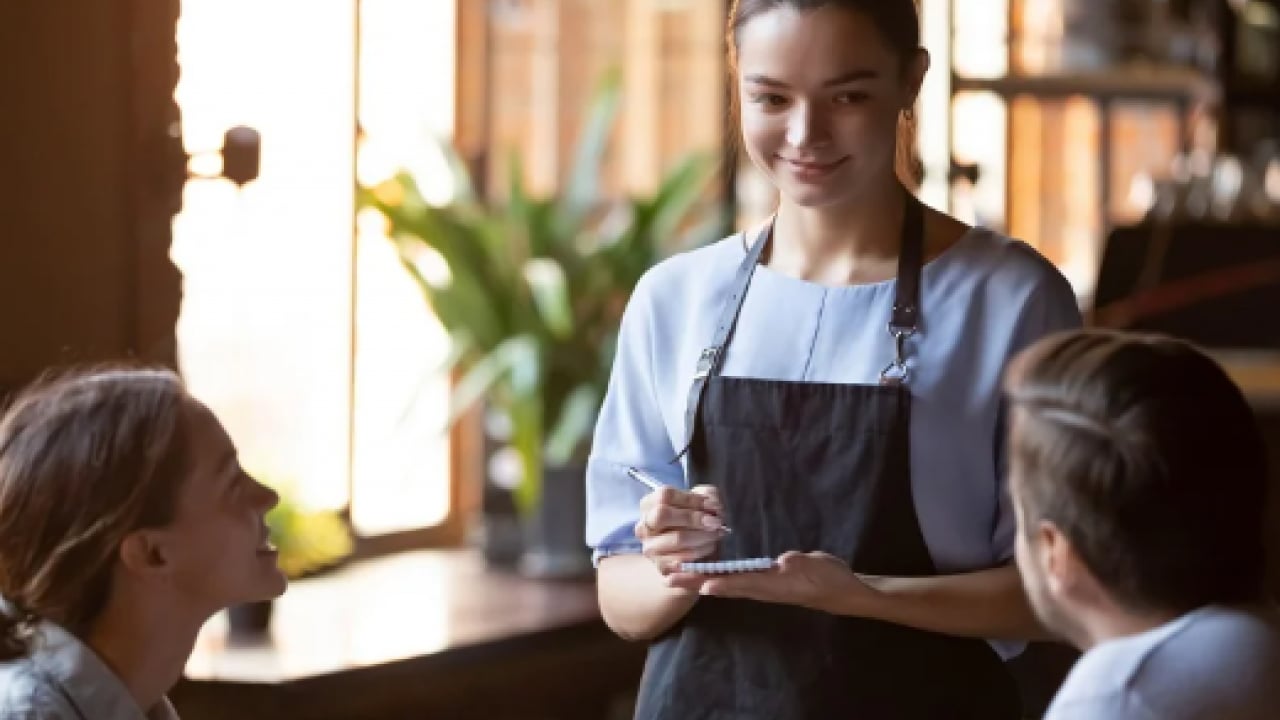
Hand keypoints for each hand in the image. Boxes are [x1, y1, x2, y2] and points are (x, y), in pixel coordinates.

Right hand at [634, 485, 724, 573]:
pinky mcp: (662, 568)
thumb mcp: (703, 502)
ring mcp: (650, 548)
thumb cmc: (696, 522)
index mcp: (650, 505)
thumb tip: (714, 509)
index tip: (713, 507)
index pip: (665, 495)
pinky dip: (701, 555)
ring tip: (714, 537)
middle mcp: (644, 526)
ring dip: (702, 537)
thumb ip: (710, 498)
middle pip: (662, 515)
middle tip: (715, 523)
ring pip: (676, 538)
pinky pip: (681, 561)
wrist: (697, 553)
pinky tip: (709, 551)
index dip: (692, 500)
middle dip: (694, 518)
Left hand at [666, 551, 881, 615]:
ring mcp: (763, 588)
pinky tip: (707, 576)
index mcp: (772, 584)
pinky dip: (717, 579)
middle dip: (696, 582)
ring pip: (726, 584)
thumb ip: (797, 564)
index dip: (718, 581)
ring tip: (679, 577)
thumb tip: (781, 561)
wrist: (843, 591)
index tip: (695, 581)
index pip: (739, 582)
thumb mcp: (814, 566)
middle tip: (669, 579)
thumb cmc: (829, 578)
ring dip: (701, 581)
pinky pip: (736, 582)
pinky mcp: (766, 584)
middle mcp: (762, 588)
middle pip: (724, 585)